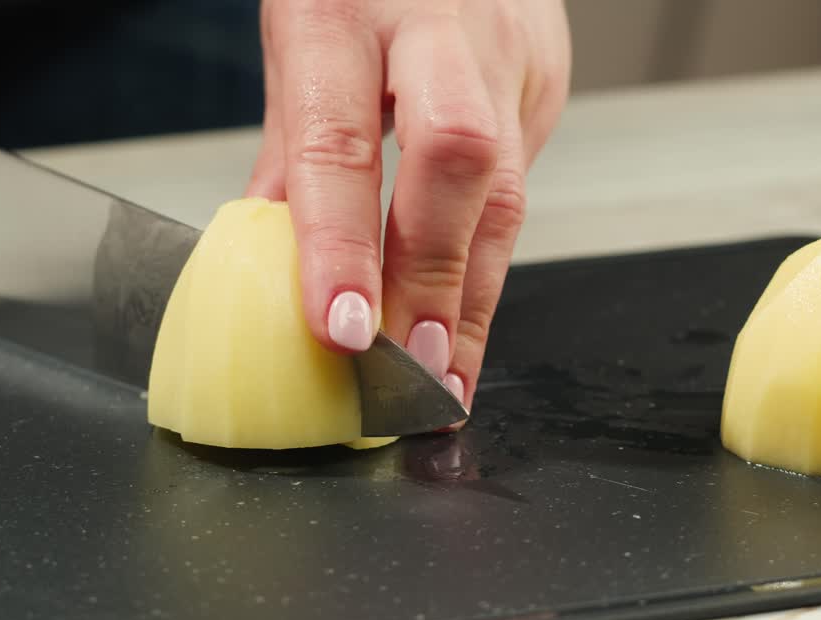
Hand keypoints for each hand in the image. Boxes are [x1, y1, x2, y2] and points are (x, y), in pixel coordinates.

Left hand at [245, 0, 570, 422]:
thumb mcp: (300, 35)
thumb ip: (294, 146)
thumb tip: (273, 258)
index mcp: (346, 8)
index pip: (344, 142)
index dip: (344, 245)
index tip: (341, 329)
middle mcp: (443, 29)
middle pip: (458, 170)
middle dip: (436, 286)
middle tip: (412, 372)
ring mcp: (510, 54)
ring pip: (507, 194)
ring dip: (472, 300)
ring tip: (446, 380)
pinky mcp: (547, 80)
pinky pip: (519, 185)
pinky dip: (488, 259)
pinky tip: (466, 314)